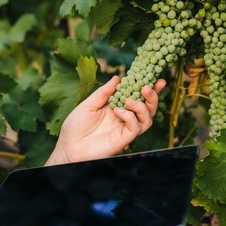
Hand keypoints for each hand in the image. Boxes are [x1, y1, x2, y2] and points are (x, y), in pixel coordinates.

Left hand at [46, 76, 165, 164]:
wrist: (68, 146)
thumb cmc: (75, 126)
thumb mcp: (88, 104)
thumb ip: (104, 92)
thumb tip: (118, 78)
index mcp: (117, 108)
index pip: (137, 97)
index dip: (149, 89)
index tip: (157, 79)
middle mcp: (124, 119)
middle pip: (148, 109)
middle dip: (152, 97)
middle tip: (147, 87)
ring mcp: (124, 130)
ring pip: (147, 119)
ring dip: (142, 107)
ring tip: (129, 100)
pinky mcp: (123, 139)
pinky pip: (135, 128)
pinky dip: (130, 117)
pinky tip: (118, 111)